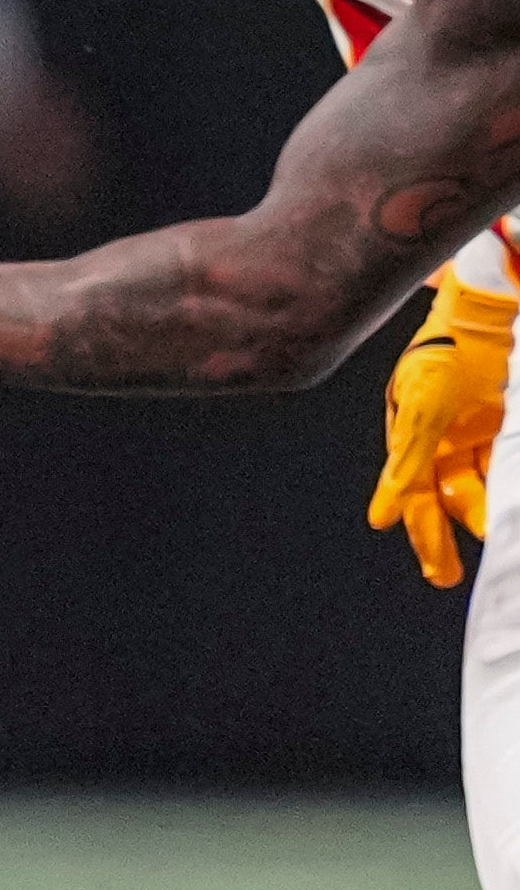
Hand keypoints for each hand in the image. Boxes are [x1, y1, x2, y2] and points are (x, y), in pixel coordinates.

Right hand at [370, 271, 512, 587]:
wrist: (485, 313)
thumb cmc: (443, 356)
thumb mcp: (423, 411)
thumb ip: (407, 463)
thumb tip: (382, 518)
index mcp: (412, 440)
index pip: (415, 497)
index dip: (424, 533)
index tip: (437, 570)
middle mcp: (441, 441)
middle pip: (446, 498)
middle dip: (448, 536)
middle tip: (450, 576)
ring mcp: (474, 430)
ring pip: (480, 483)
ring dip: (487, 511)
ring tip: (500, 537)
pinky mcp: (502, 417)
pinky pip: (505, 458)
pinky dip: (508, 480)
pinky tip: (510, 504)